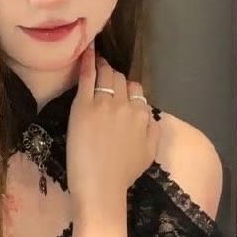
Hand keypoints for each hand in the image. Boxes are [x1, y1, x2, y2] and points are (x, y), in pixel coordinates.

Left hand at [66, 39, 159, 218]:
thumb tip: (148, 115)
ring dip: (103, 68)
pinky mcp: (83, 105)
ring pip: (107, 74)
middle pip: (122, 79)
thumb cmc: (124, 174)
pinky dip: (87, 61)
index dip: (127, 90)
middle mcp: (126, 105)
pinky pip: (87, 77)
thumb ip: (153, 129)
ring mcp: (104, 103)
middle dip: (114, 77)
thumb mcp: (150, 152)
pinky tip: (86, 50)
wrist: (101, 187)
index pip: (137, 90)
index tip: (120, 92)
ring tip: (97, 62)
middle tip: (105, 78)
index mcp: (143, 115)